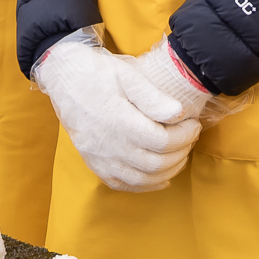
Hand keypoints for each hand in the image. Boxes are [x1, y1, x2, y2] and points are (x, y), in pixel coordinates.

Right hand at [31, 31, 205, 190]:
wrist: (64, 77)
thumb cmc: (97, 72)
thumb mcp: (127, 75)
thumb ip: (153, 97)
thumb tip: (178, 113)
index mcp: (119, 121)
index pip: (163, 141)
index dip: (185, 136)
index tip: (194, 124)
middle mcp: (109, 145)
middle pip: (156, 163)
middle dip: (181, 152)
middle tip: (190, 137)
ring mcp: (99, 158)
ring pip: (142, 179)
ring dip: (168, 171)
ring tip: (180, 155)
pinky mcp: (94, 163)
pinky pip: (122, 184)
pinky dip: (145, 185)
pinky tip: (159, 177)